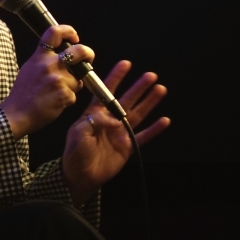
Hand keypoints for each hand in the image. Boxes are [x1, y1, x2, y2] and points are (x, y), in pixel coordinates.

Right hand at [1, 24, 93, 136]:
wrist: (16, 114)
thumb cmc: (22, 94)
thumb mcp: (29, 69)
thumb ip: (44, 60)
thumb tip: (62, 55)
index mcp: (40, 56)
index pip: (54, 32)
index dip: (69, 31)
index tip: (74, 38)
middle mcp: (49, 64)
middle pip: (80, 51)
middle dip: (88, 54)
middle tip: (88, 59)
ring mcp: (58, 79)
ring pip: (78, 79)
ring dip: (72, 86)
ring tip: (56, 93)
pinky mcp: (64, 94)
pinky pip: (73, 95)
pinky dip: (67, 100)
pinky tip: (55, 103)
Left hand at [62, 60, 169, 204]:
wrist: (80, 175)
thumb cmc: (74, 153)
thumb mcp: (78, 133)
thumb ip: (94, 122)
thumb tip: (113, 119)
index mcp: (95, 114)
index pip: (106, 92)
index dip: (116, 78)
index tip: (125, 64)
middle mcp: (110, 120)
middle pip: (127, 100)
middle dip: (138, 87)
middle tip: (150, 75)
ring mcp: (120, 133)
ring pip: (138, 114)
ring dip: (149, 102)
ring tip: (160, 89)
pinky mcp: (128, 147)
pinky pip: (144, 136)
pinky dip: (155, 129)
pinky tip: (165, 120)